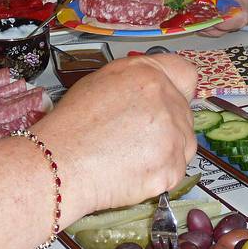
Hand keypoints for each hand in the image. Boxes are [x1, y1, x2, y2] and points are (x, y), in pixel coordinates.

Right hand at [35, 54, 196, 217]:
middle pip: (184, 112)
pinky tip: (132, 171)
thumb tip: (150, 90)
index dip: (177, 88)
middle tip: (136, 137)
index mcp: (148, 74)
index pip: (186, 74)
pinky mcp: (172, 167)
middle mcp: (166, 99)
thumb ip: (136, 81)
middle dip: (167, 125)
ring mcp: (173, 134)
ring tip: (131, 156)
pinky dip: (158, 174)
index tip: (169, 101)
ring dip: (166, 150)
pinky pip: (175, 171)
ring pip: (183, 143)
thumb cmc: (72, 124)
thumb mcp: (101, 81)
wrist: (61, 162)